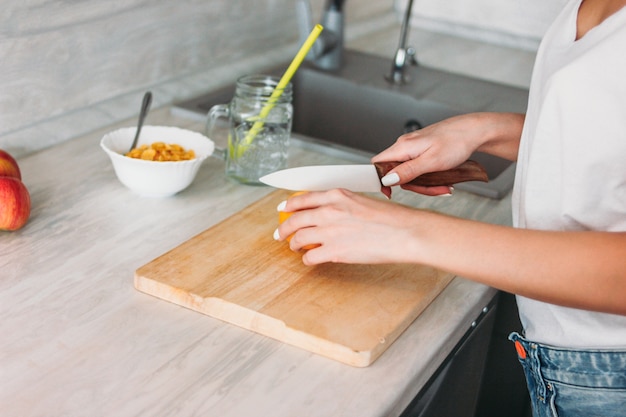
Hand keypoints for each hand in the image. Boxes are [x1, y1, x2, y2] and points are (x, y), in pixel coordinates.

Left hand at [274, 189, 422, 264]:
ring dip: (294, 244)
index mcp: (338, 195)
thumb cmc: (392, 219)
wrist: (406, 233)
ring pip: (298, 238)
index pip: (304, 199)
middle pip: (295, 219)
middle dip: (284, 228)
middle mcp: (330, 211)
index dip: (289, 205)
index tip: (282, 209)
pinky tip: (311, 260)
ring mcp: (330, 232)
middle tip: (280, 234)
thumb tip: (329, 214)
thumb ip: (343, 205)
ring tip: (295, 248)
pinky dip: (307, 260)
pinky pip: (310, 257)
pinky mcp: (334, 252)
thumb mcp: (363, 201)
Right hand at [373, 112, 522, 195]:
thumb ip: (407, 171)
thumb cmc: (456, 141)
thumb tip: (387, 179)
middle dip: (415, 186)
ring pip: (410, 174)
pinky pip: (419, 169)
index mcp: (403, 147)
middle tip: (434, 189)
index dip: (380, 180)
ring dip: (426, 184)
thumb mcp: (431, 162)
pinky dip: (430, 178)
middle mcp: (405, 146)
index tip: (390, 193)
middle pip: (397, 174)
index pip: (378, 164)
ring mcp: (414, 149)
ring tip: (444, 186)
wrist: (474, 131)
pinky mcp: (422, 151)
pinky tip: (444, 180)